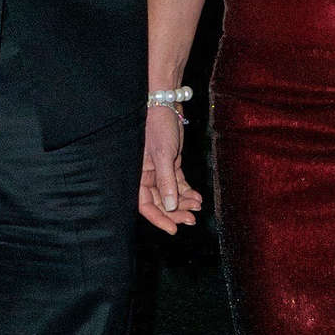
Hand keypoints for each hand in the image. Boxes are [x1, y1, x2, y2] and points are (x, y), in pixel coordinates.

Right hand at [139, 104, 203, 233]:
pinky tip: (197, 197)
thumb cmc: (157, 126)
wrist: (166, 105)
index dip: (158, 218)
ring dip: (184, 203)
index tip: (173, 229)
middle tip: (191, 219)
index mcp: (137, 175)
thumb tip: (171, 206)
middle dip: (176, 212)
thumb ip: (166, 181)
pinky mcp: (171, 165)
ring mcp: (159, 171)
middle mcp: (146, 176)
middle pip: (160, 203)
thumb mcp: (163, 155)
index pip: (145, 204)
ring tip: (197, 206)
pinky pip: (179, 184)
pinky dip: (188, 192)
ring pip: (171, 195)